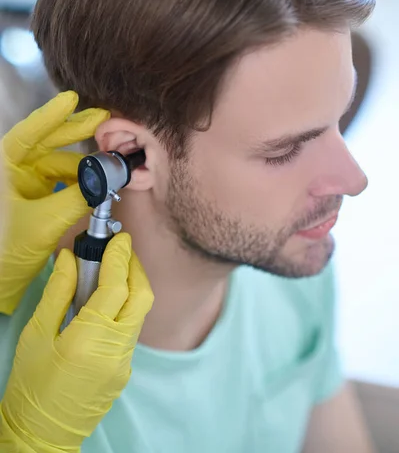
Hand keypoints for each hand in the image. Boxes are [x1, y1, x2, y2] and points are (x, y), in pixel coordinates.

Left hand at [0, 91, 108, 313]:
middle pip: (45, 143)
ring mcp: (23, 183)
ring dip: (83, 165)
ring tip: (109, 165)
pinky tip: (96, 183)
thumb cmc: (7, 250)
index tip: (72, 98)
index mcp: (3, 168)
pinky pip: (60, 181)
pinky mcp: (34, 197)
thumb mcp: (44, 222)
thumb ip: (78, 198)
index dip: (51, 115)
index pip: (27, 134)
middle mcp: (12, 170)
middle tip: (104, 118)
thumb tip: (107, 180)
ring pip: (58, 163)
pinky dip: (79, 181)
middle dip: (75, 131)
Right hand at [0, 233, 153, 452]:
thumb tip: (69, 258)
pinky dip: (125, 309)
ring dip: (132, 287)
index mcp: (89, 340)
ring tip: (111, 273)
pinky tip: (106, 305)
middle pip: (142, 297)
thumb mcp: (37, 334)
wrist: (42, 434)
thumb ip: (58, 292)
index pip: (117, 287)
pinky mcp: (125, 371)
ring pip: (140, 313)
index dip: (120, 257)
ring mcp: (124, 363)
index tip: (119, 238)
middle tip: (121, 250)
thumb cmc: (31, 385)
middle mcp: (115, 351)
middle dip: (135, 267)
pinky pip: (132, 331)